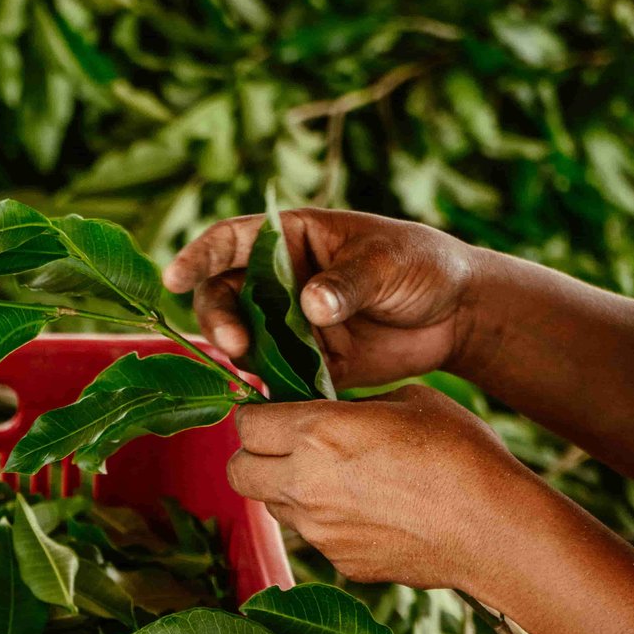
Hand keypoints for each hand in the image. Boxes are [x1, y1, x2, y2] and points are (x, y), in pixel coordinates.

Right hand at [163, 208, 482, 388]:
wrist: (458, 315)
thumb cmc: (422, 265)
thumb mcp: (387, 263)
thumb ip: (346, 283)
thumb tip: (310, 306)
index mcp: (290, 239)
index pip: (229, 242)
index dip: (197, 257)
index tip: (175, 277)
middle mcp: (278, 281)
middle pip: (222, 295)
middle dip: (218, 317)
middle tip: (235, 341)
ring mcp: (288, 324)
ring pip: (242, 339)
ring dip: (241, 354)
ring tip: (259, 367)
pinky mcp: (305, 363)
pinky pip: (274, 376)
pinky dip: (268, 386)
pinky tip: (275, 395)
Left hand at [225, 385, 547, 590]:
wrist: (496, 529)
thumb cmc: (460, 453)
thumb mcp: (408, 401)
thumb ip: (352, 408)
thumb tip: (330, 415)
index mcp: (316, 433)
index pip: (246, 423)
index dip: (258, 415)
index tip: (277, 414)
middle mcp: (304, 484)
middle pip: (239, 472)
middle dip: (254, 457)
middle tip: (286, 448)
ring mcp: (319, 530)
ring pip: (273, 506)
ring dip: (287, 490)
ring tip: (334, 479)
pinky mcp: (340, 562)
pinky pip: (313, 537)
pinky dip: (326, 523)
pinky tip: (369, 512)